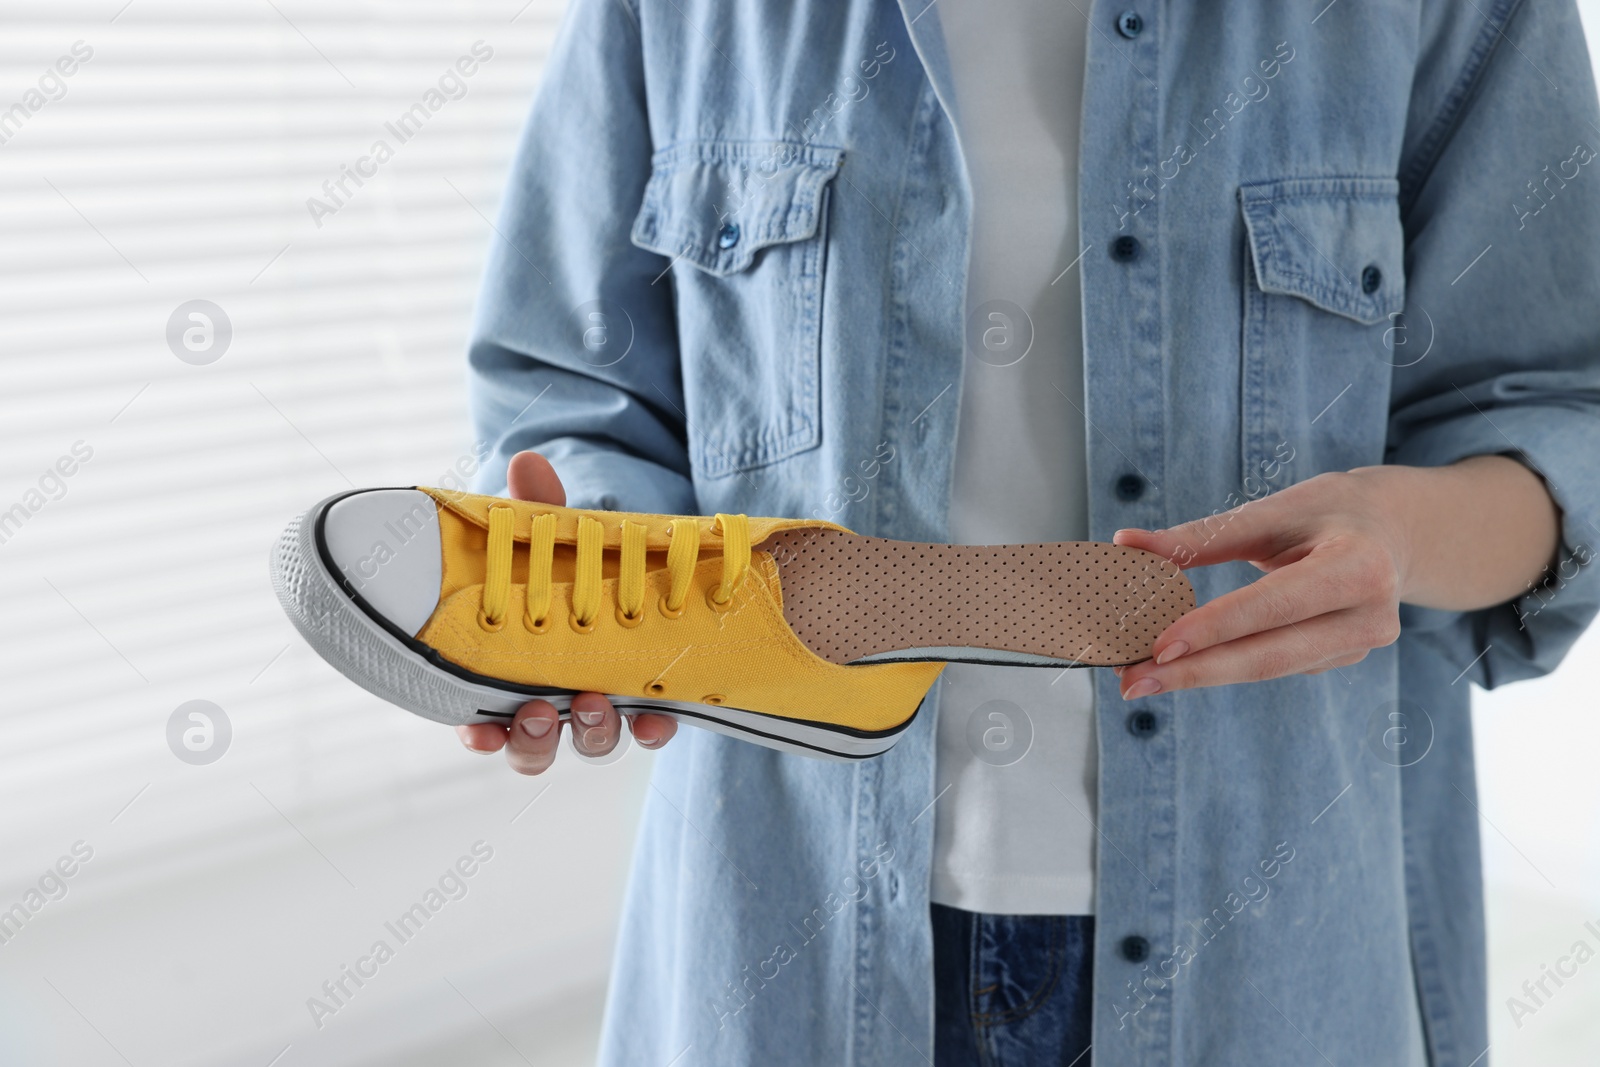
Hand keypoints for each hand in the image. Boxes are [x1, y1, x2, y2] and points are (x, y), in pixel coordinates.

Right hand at [455, 451, 677, 770]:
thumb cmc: (568, 560)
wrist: (630, 562)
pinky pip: (650, 728)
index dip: (480, 737)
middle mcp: (553, 699)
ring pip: (589, 743)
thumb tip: (529, 464)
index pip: (485, 724)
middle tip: (539, 713)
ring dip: (590, 734)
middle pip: (535, 746)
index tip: (476, 731)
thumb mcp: (549, 533)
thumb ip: (537, 507)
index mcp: (512, 672)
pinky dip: (652, 728)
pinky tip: (657, 717)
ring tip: (593, 706)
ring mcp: (601, 702)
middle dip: (534, 741)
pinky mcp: (650, 696)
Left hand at [1109, 468, 1411, 698]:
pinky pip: (1274, 666)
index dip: (1215, 628)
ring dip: (1200, 674)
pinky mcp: (1341, 660)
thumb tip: (1126, 543)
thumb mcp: (1272, 510)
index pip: (1275, 605)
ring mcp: (1359, 646)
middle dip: (1195, 671)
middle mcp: (1369, 616)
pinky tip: (1180, 665)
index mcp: (1359, 566)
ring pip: (1268, 669)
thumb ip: (1201, 536)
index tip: (1157, 646)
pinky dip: (1224, 666)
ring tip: (1138, 676)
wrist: (1394, 530)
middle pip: (1270, 655)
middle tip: (1130, 680)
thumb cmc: (1327, 512)